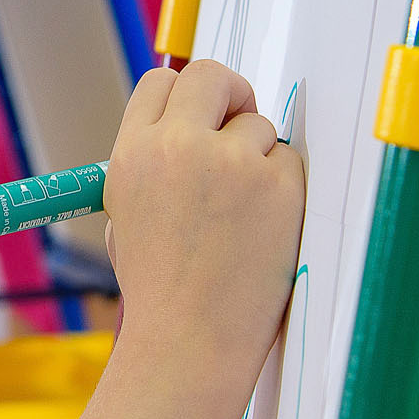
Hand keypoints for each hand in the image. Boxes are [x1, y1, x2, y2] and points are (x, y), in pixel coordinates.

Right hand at [101, 60, 304, 397]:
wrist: (189, 343)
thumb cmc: (160, 292)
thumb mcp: (128, 218)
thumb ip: (155, 166)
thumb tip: (193, 127)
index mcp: (131, 154)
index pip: (161, 82)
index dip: (184, 96)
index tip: (203, 115)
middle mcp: (177, 146)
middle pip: (212, 76)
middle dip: (231, 95)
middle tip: (239, 128)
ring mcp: (230, 162)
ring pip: (259, 125)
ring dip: (258, 158)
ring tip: (243, 218)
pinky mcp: (277, 183)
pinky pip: (290, 161)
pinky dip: (283, 189)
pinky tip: (264, 231)